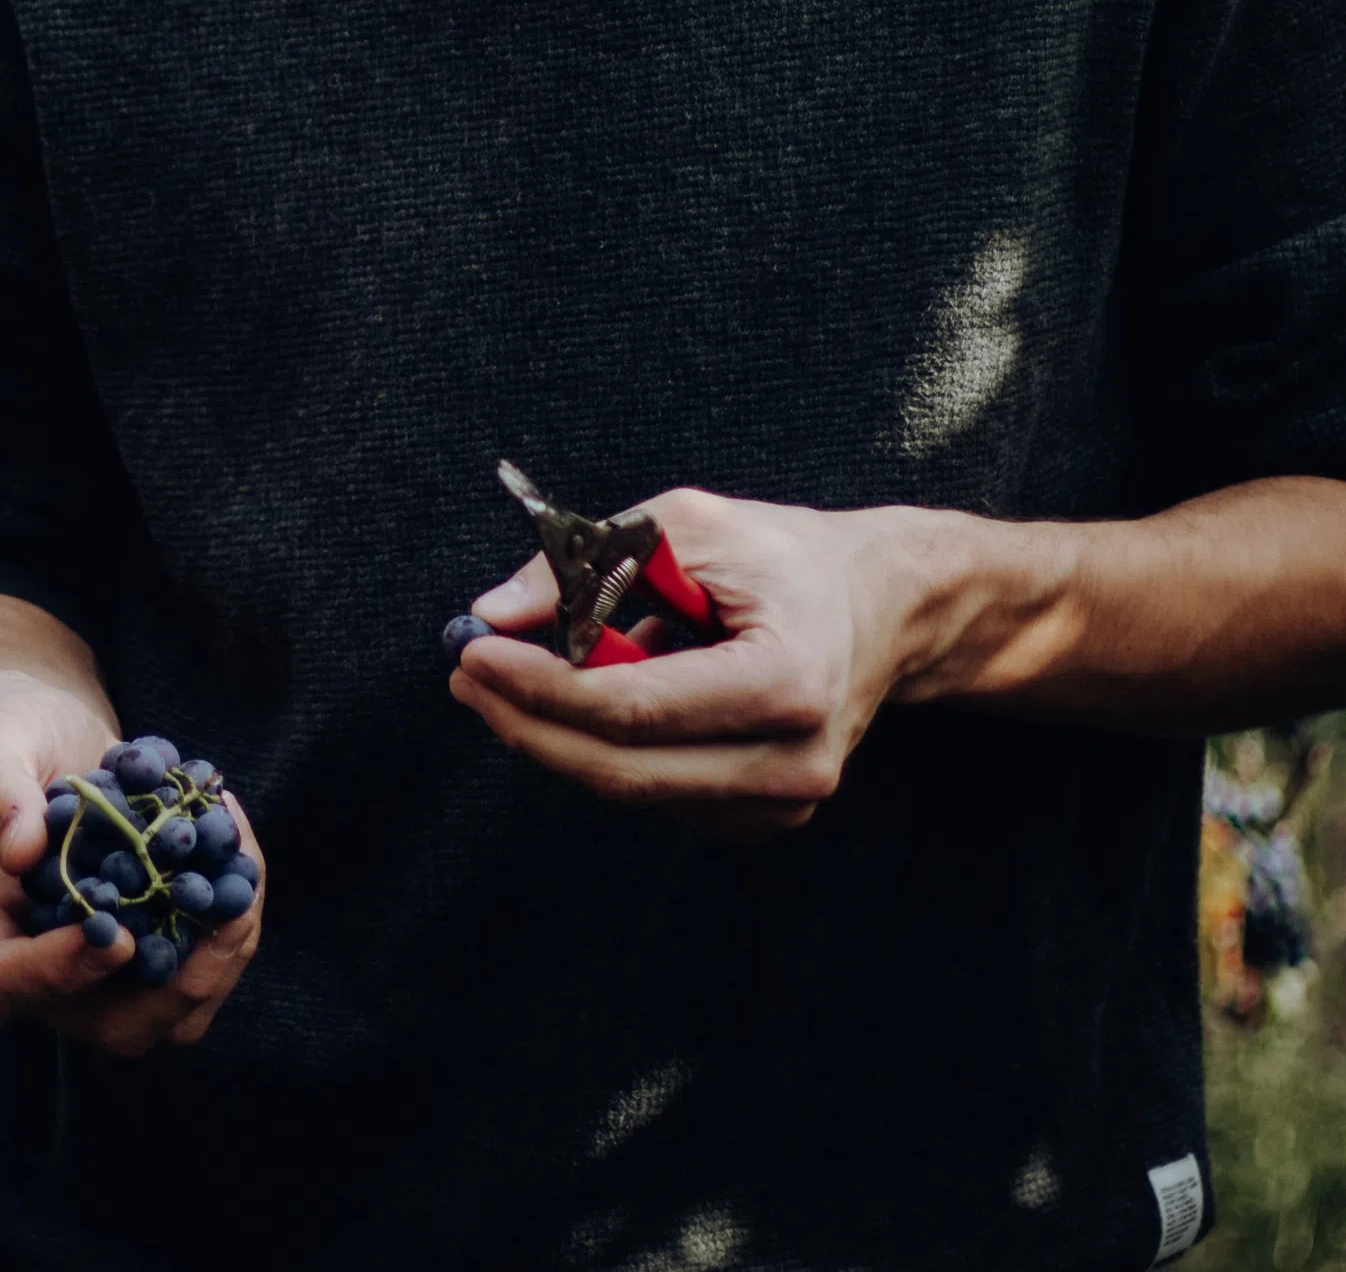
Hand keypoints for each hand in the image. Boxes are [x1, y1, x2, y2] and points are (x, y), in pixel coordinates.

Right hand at [0, 668, 261, 1054]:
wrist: (48, 738)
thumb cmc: (9, 735)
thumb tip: (22, 851)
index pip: (4, 982)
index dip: (60, 972)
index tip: (116, 933)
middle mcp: (36, 966)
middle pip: (104, 1026)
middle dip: (174, 988)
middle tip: (224, 919)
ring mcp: (95, 971)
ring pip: (164, 1018)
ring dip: (217, 964)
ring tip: (244, 884)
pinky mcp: (143, 953)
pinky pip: (193, 978)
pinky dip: (227, 934)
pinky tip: (240, 865)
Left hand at [448, 487, 931, 838]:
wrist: (880, 609)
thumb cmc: (783, 558)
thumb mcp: (690, 526)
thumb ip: (590, 562)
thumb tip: (492, 613)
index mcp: (787, 682)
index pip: (633, 708)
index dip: (540, 686)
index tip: (472, 651)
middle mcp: (794, 762)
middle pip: (620, 769)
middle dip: (526, 722)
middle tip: (466, 674)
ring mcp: (784, 804)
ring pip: (629, 786)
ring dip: (558, 733)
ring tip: (525, 669)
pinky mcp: (763, 820)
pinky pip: (654, 792)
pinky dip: (609, 746)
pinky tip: (606, 694)